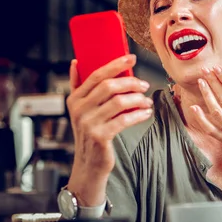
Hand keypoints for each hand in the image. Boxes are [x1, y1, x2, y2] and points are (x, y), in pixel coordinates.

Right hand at [66, 55, 152, 204]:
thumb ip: (78, 86)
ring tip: (146, 101)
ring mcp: (89, 123)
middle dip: (131, 82)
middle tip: (144, 84)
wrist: (89, 163)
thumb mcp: (81, 109)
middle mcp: (79, 109)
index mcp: (75, 99)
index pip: (96, 75)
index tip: (132, 58)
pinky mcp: (100, 136)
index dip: (115, 64)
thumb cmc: (91, 132)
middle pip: (109, 86)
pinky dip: (139, 114)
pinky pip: (124, 120)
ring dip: (138, 99)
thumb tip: (76, 61)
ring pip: (119, 102)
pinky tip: (146, 113)